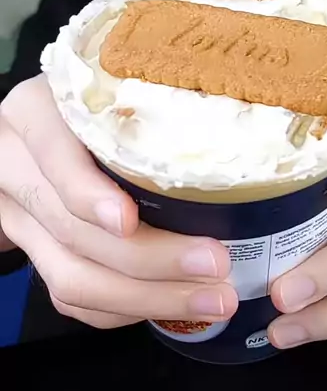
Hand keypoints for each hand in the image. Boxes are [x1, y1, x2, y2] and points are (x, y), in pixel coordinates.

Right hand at [0, 76, 236, 328]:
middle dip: (148, 259)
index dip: (87, 193)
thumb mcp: (116, 82)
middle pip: (71, 228)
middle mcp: (15, 165)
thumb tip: (241, 129)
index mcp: (36, 113)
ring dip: (146, 297)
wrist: (42, 129)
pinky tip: (172, 304)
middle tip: (216, 265)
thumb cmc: (104, 96)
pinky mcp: (32, 251)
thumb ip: (152, 102)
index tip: (129, 220)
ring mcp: (19, 214)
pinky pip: (69, 296)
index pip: (54, 155)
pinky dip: (123, 308)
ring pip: (70, 276)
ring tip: (212, 298)